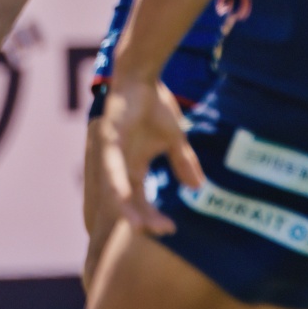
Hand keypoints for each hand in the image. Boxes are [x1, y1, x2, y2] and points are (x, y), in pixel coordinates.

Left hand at [97, 74, 199, 237]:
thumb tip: (198, 187)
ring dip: (128, 208)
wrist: (142, 76)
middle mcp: (118, 164)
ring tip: (139, 227)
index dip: (152, 215)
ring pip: (116, 189)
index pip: (140, 199)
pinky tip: (121, 197)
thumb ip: (182, 162)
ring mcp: (111, 153)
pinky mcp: (109, 140)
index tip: (169, 229)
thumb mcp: (173, 138)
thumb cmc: (154, 104)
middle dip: (142, 218)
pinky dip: (115, 181)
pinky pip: (111, 166)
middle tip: (160, 232)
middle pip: (128, 200)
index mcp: (131, 166)